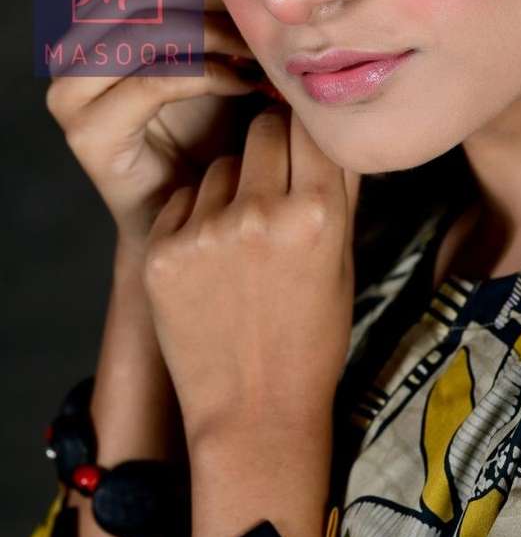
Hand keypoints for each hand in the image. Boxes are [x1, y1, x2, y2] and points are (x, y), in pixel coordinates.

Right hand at [45, 0, 268, 251]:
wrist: (198, 226)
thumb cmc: (217, 147)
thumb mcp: (225, 75)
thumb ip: (226, 30)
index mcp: (102, 28)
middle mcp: (78, 51)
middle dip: (212, 2)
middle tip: (265, 24)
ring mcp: (75, 92)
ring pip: (147, 30)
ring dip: (214, 36)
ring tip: (261, 56)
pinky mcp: (88, 131)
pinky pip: (152, 83)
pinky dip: (206, 77)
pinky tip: (246, 85)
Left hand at [142, 102, 360, 447]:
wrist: (256, 410)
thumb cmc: (312, 341)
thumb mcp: (343, 267)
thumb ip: (338, 196)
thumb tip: (332, 131)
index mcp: (318, 216)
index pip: (310, 126)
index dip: (309, 128)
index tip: (305, 135)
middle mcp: (260, 213)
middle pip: (262, 130)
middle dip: (271, 146)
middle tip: (275, 183)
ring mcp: (205, 231)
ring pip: (218, 167)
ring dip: (231, 185)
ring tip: (243, 241)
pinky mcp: (161, 250)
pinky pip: (182, 202)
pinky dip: (196, 217)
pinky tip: (212, 261)